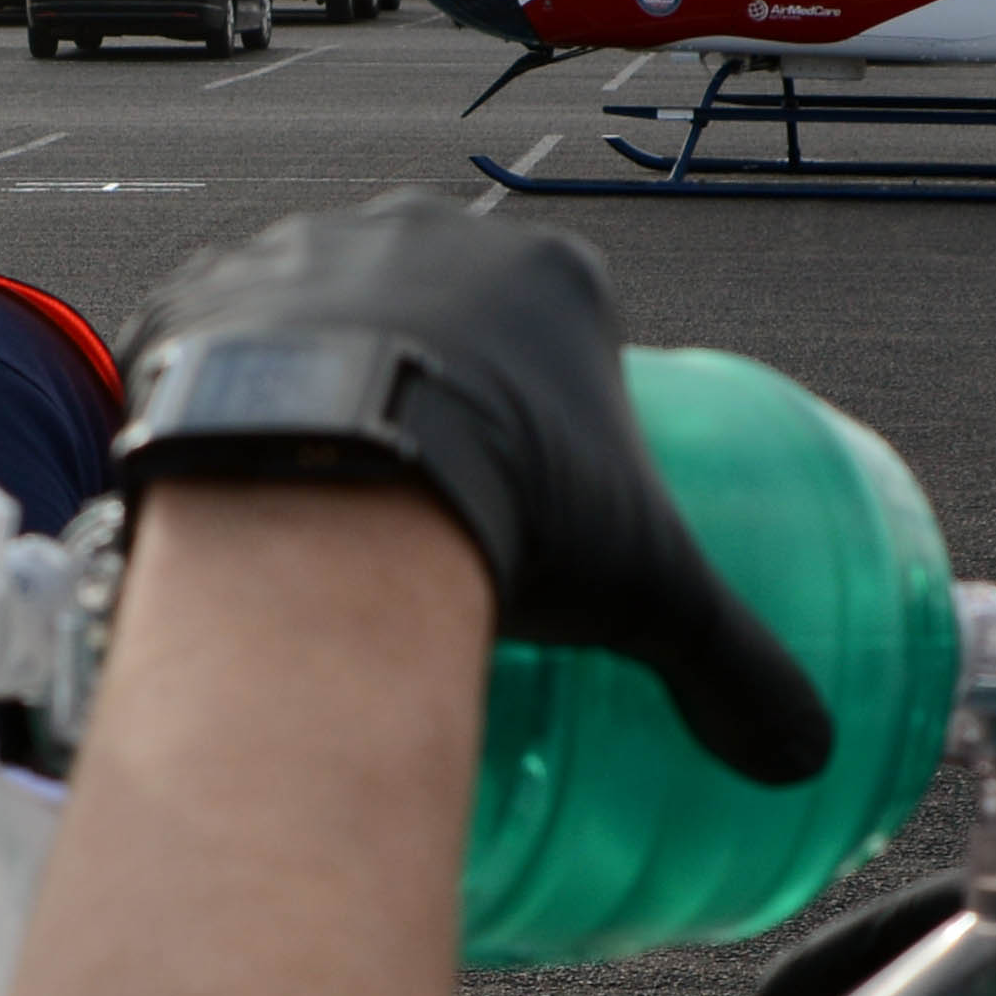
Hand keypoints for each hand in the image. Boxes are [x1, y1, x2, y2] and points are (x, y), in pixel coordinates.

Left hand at [112, 199, 829, 787]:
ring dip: (315, 370)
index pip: (566, 316)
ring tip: (312, 477)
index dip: (556, 383)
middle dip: (431, 364)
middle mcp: (421, 234)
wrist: (321, 497)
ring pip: (313, 307)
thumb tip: (803, 761)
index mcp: (547, 278)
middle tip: (422, 474)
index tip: (538, 452)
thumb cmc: (502, 520)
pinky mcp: (192, 293)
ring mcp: (298, 252)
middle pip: (436, 298)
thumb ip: (733, 667)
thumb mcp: (643, 597)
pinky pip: (202, 342)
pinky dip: (212, 396)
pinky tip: (225, 470)